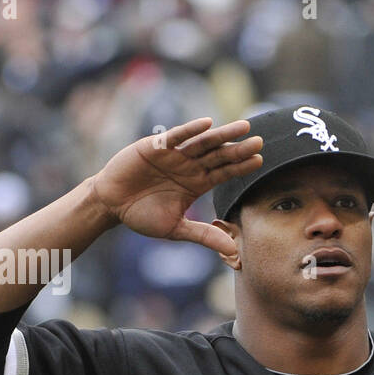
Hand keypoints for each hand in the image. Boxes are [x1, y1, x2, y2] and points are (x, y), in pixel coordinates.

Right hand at [90, 117, 263, 257]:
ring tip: (243, 126)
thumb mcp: (176, 229)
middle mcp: (190, 166)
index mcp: (197, 183)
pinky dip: (190, 130)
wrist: (111, 204)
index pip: (225, 173)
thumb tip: (233, 251)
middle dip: (239, 148)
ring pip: (203, 143)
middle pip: (219, 155)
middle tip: (260, 140)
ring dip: (222, 135)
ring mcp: (174, 155)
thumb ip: (204, 236)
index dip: (242, 166)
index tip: (261, 160)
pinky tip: (206, 124)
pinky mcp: (155, 147)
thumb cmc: (142, 215)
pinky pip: (176, 137)